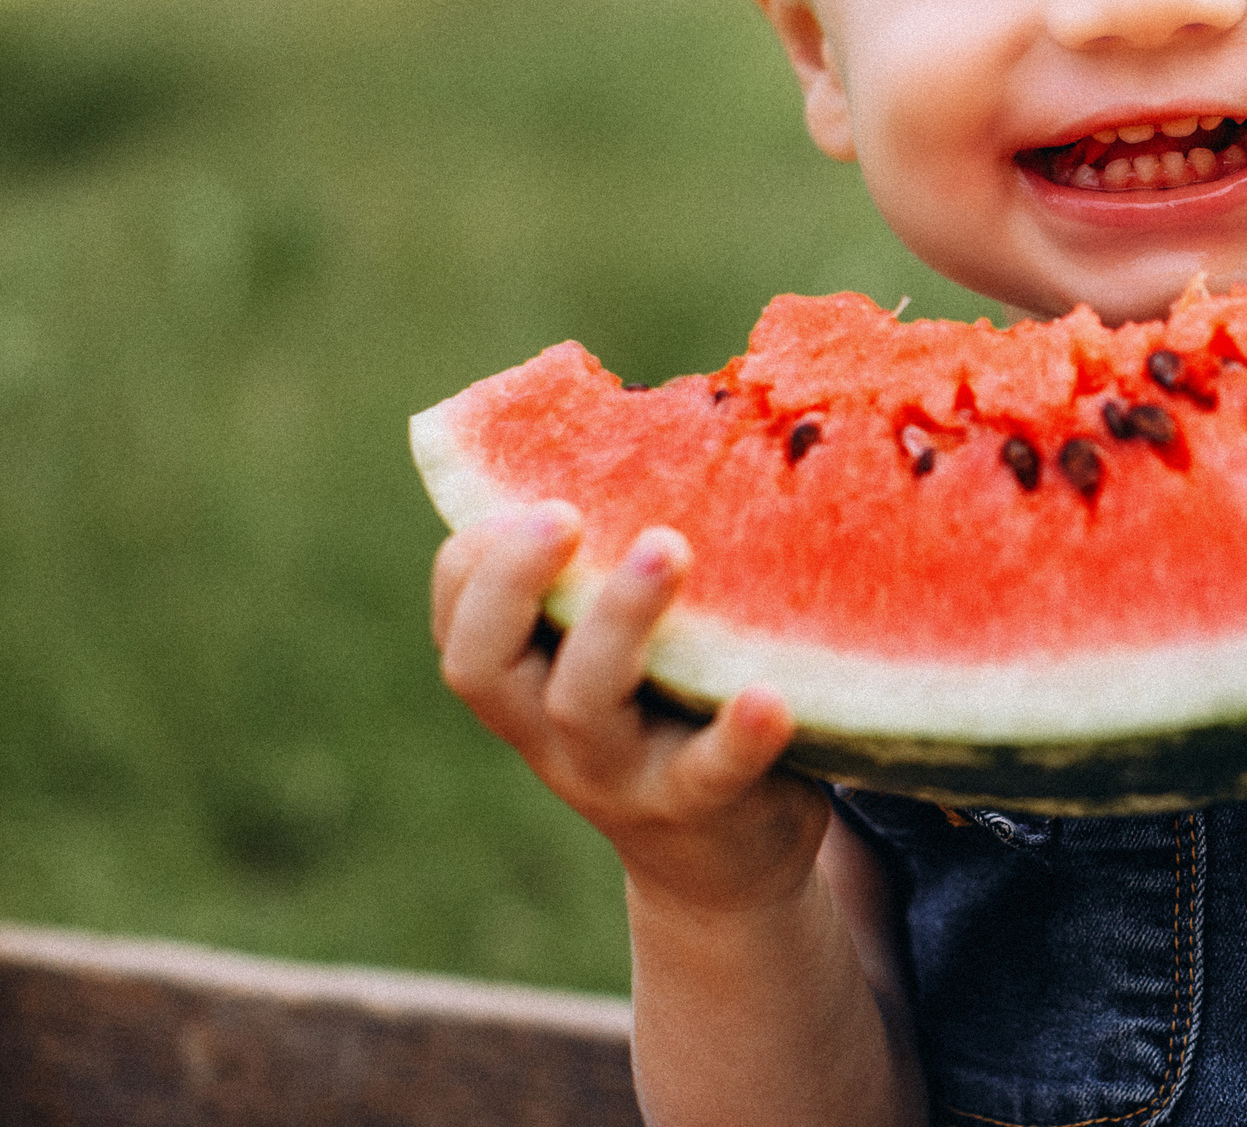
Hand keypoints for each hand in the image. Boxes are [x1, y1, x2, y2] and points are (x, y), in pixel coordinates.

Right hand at [430, 506, 832, 914]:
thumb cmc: (674, 706)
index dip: (473, 561)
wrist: (725, 856)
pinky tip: (770, 695)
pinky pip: (708, 772)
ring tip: (666, 547)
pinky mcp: (700, 807)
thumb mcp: (628, 644)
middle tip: (563, 513)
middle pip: (486, 663)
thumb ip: (618, 559)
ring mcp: (616, 774)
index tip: (523, 497)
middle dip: (513, 582)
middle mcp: (547, 729)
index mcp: (523, 677)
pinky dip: (736, 735)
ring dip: (617, 622)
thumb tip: (677, 407)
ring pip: (582, 704)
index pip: (457, 618)